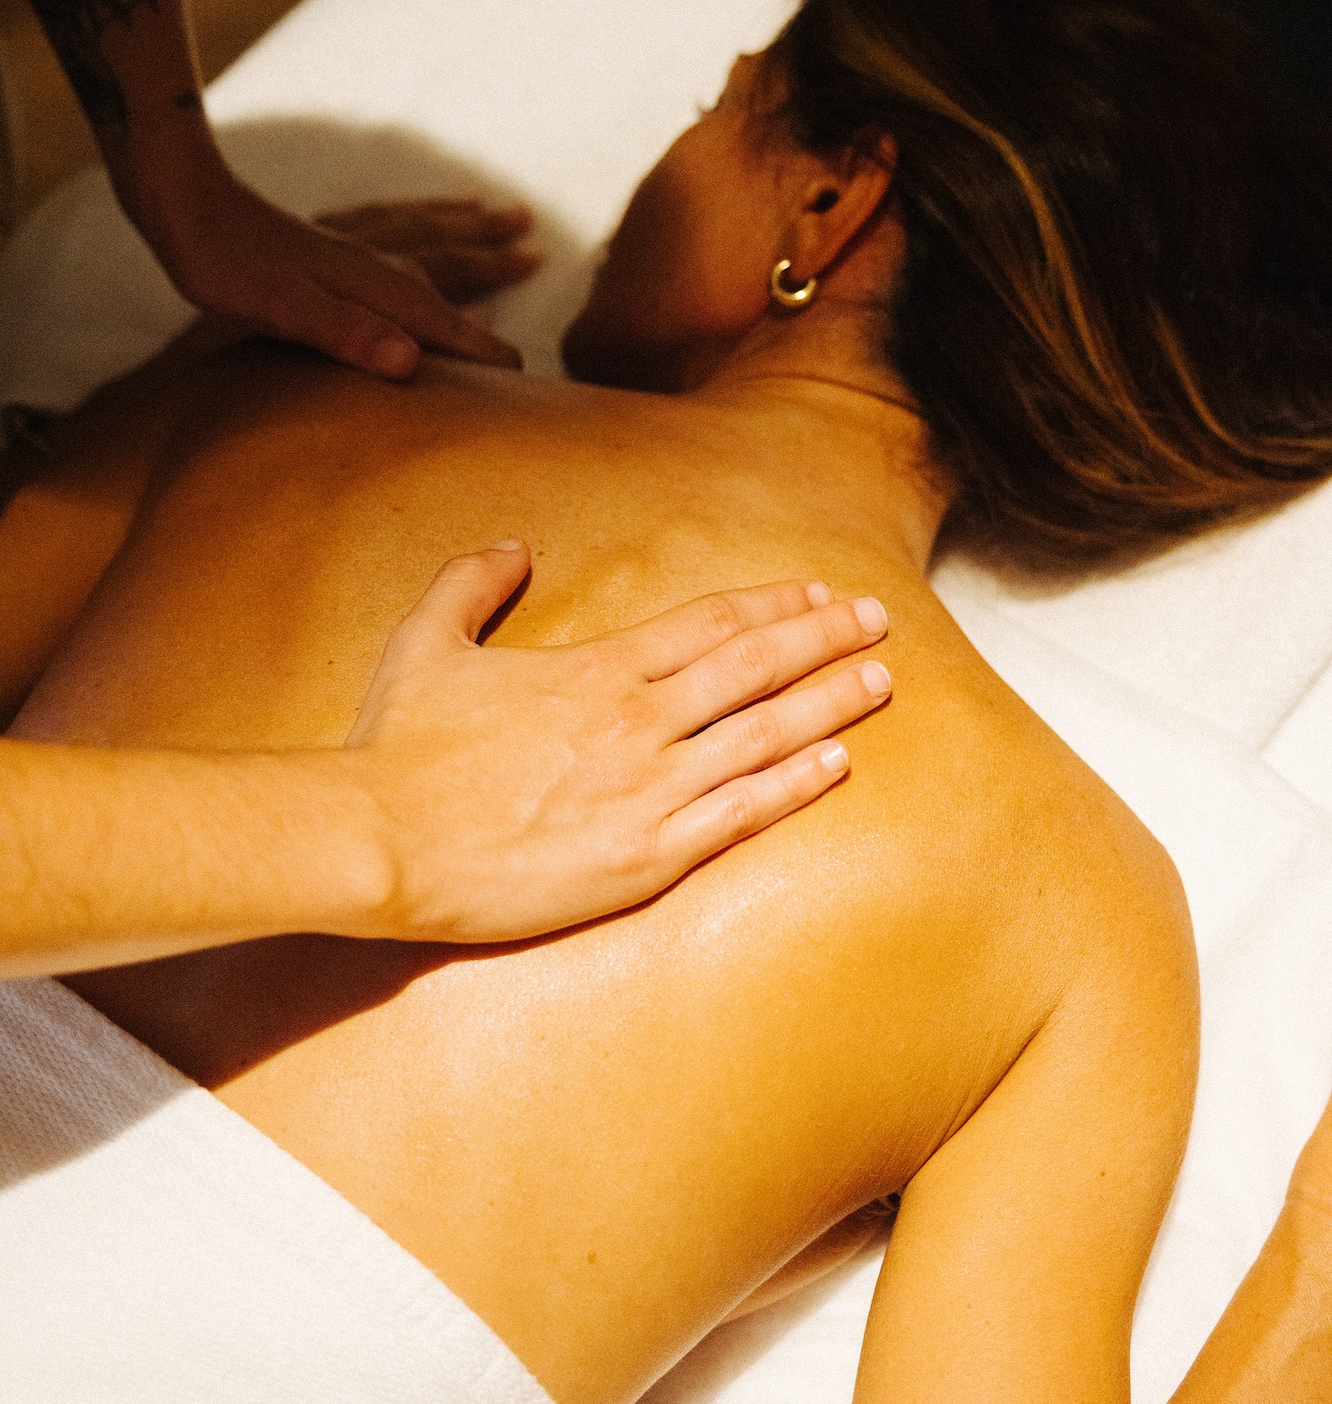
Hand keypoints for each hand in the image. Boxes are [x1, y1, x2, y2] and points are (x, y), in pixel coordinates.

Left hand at [130, 163, 533, 377]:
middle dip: (494, 265)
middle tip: (540, 258)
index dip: (486, 354)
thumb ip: (348, 334)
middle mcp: (375, 261)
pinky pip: (393, 227)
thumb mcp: (283, 310)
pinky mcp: (323, 238)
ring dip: (466, 232)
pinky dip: (420, 222)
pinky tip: (413, 227)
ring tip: (500, 217)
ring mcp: (351, 245)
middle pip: (450, 267)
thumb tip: (410, 361)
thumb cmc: (227, 263)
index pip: (448, 324)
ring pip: (425, 239)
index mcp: (376, 288)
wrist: (182, 201)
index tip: (525, 380)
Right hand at [342, 547, 892, 941]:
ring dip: (830, 703)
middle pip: (755, 664)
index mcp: (596, 668)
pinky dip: (795, 785)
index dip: (770, 604)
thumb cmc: (396, 747)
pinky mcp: (644, 857)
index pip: (708, 622)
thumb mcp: (423, 641)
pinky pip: (740, 814)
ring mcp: (648, 788)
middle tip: (879, 620)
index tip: (816, 592)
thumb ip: (470, 582)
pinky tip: (839, 765)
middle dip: (825, 637)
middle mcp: (637, 718)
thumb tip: (514, 546)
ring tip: (882, 682)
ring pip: (764, 733)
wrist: (377, 841)